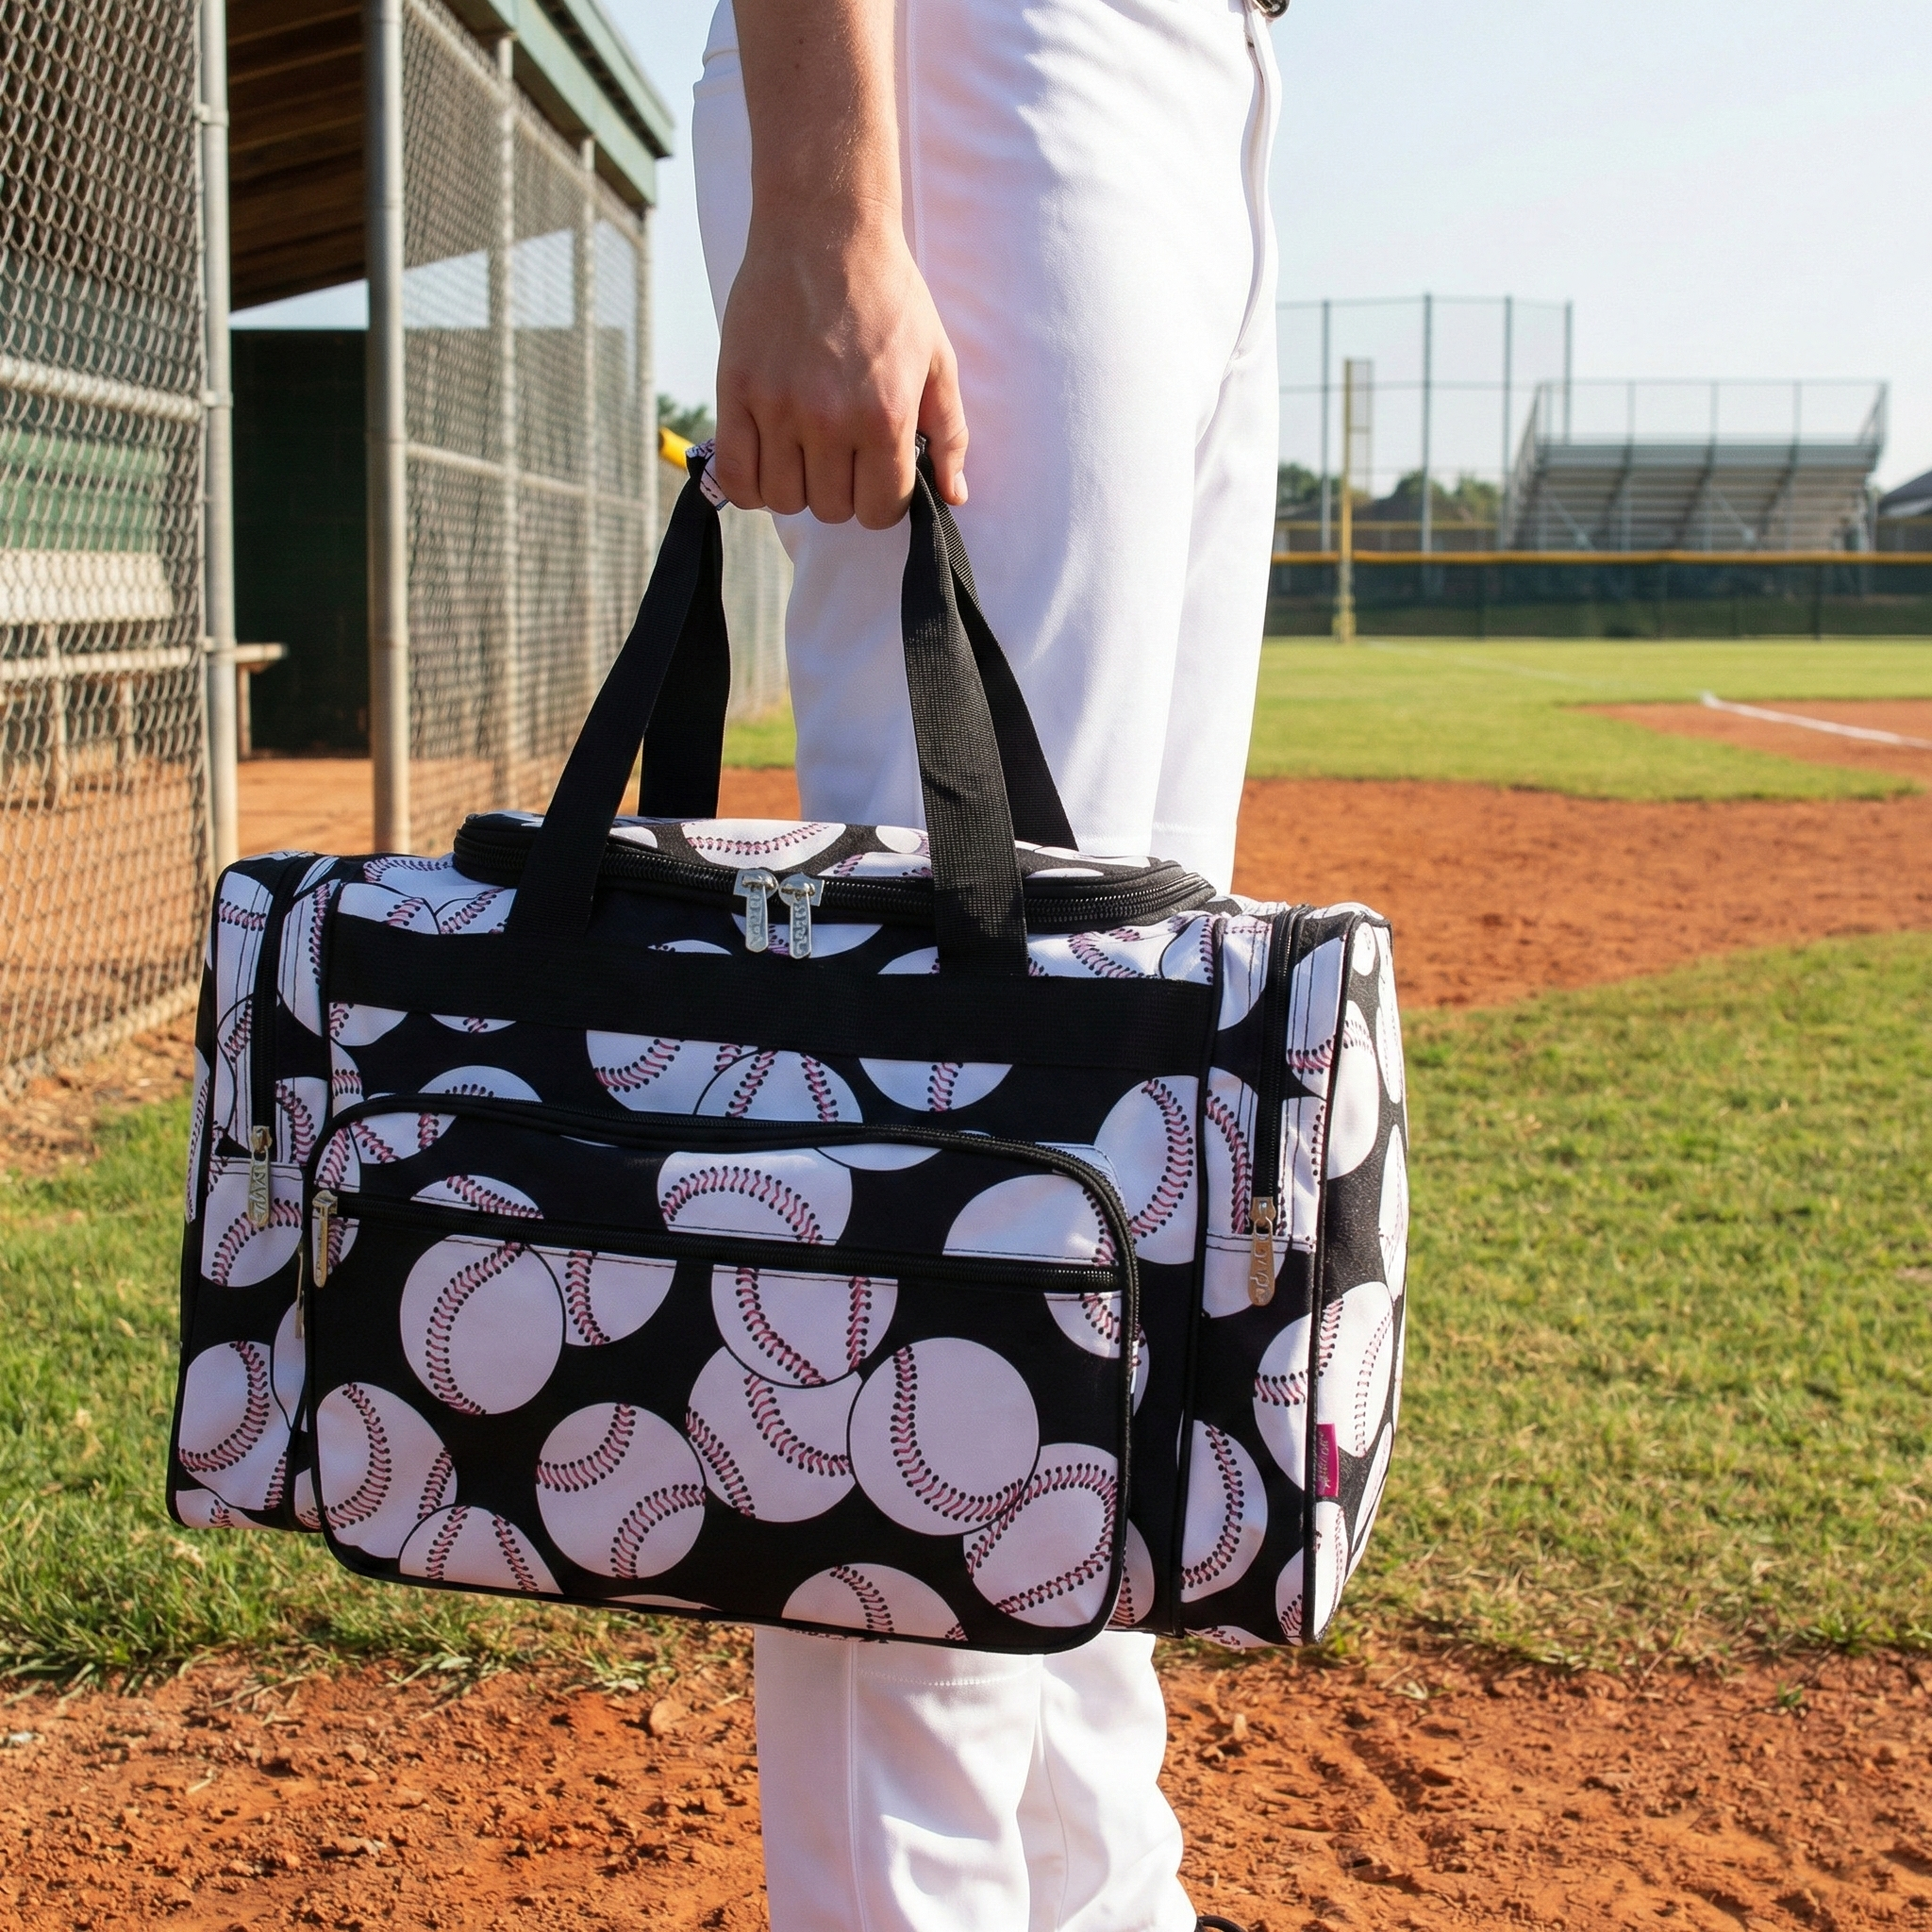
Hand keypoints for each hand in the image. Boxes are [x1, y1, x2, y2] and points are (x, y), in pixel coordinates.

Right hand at [711, 0, 966, 528]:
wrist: (823, 228)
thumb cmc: (887, 293)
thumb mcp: (937, 361)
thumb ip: (949, 435)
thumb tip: (953, 496)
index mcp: (884, 416)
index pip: (880, 510)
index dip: (883, 500)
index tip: (877, 473)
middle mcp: (829, 419)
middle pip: (832, 510)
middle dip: (842, 492)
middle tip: (843, 454)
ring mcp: (778, 408)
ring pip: (785, 500)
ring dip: (798, 487)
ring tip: (806, 452)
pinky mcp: (737, 391)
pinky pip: (737, 477)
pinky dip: (751, 485)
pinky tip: (767, 461)